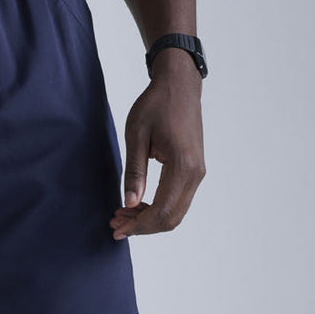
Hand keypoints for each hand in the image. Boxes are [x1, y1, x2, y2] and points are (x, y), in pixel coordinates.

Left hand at [110, 49, 205, 239]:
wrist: (180, 85)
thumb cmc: (157, 104)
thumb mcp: (137, 135)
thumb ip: (134, 172)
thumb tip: (130, 203)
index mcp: (182, 165)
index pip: (162, 211)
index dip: (138, 225)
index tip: (117, 228)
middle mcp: (195, 173)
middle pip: (171, 218)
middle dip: (142, 227)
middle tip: (116, 224)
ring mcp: (197, 173)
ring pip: (175, 213)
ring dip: (149, 220)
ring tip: (123, 214)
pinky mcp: (194, 171)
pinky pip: (178, 201)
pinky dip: (158, 209)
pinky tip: (138, 204)